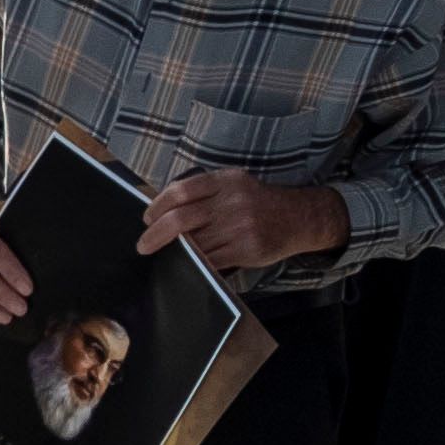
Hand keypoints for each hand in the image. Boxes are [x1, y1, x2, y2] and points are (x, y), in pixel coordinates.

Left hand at [138, 169, 342, 275]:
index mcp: (226, 181)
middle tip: (144, 245)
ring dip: (176, 251)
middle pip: (180, 219)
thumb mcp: (234, 184)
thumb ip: (203, 193)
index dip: (157, 206)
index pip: (181, 191)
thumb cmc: (258, 202)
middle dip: (154, 234)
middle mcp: (232, 201)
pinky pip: (210, 260)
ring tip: (169, 252)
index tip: (147, 218)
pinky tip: (189, 262)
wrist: (300, 217)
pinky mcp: (247, 249)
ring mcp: (240, 227)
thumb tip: (161, 212)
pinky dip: (195, 263)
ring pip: (193, 243)